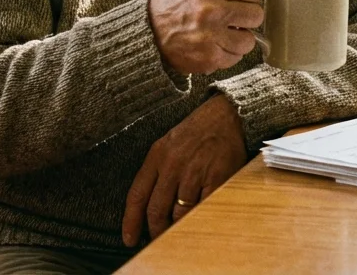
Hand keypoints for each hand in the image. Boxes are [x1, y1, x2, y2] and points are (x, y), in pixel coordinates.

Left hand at [122, 94, 248, 246]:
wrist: (227, 116)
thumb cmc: (196, 133)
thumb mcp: (168, 145)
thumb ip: (157, 173)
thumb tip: (148, 208)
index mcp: (157, 156)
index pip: (137, 195)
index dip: (131, 221)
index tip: (129, 239)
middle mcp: (173, 165)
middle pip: (156, 210)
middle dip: (156, 231)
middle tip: (158, 240)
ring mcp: (195, 172)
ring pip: (179, 214)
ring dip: (178, 228)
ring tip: (180, 232)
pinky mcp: (217, 178)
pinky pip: (203, 209)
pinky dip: (199, 219)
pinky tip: (198, 221)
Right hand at [148, 0, 264, 74]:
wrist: (148, 32)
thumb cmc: (175, 0)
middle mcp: (210, 11)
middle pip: (256, 15)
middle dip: (248, 15)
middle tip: (235, 15)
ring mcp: (210, 37)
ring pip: (249, 40)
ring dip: (241, 36)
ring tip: (226, 31)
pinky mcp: (208, 59)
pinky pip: (236, 57)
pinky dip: (229, 52)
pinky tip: (216, 43)